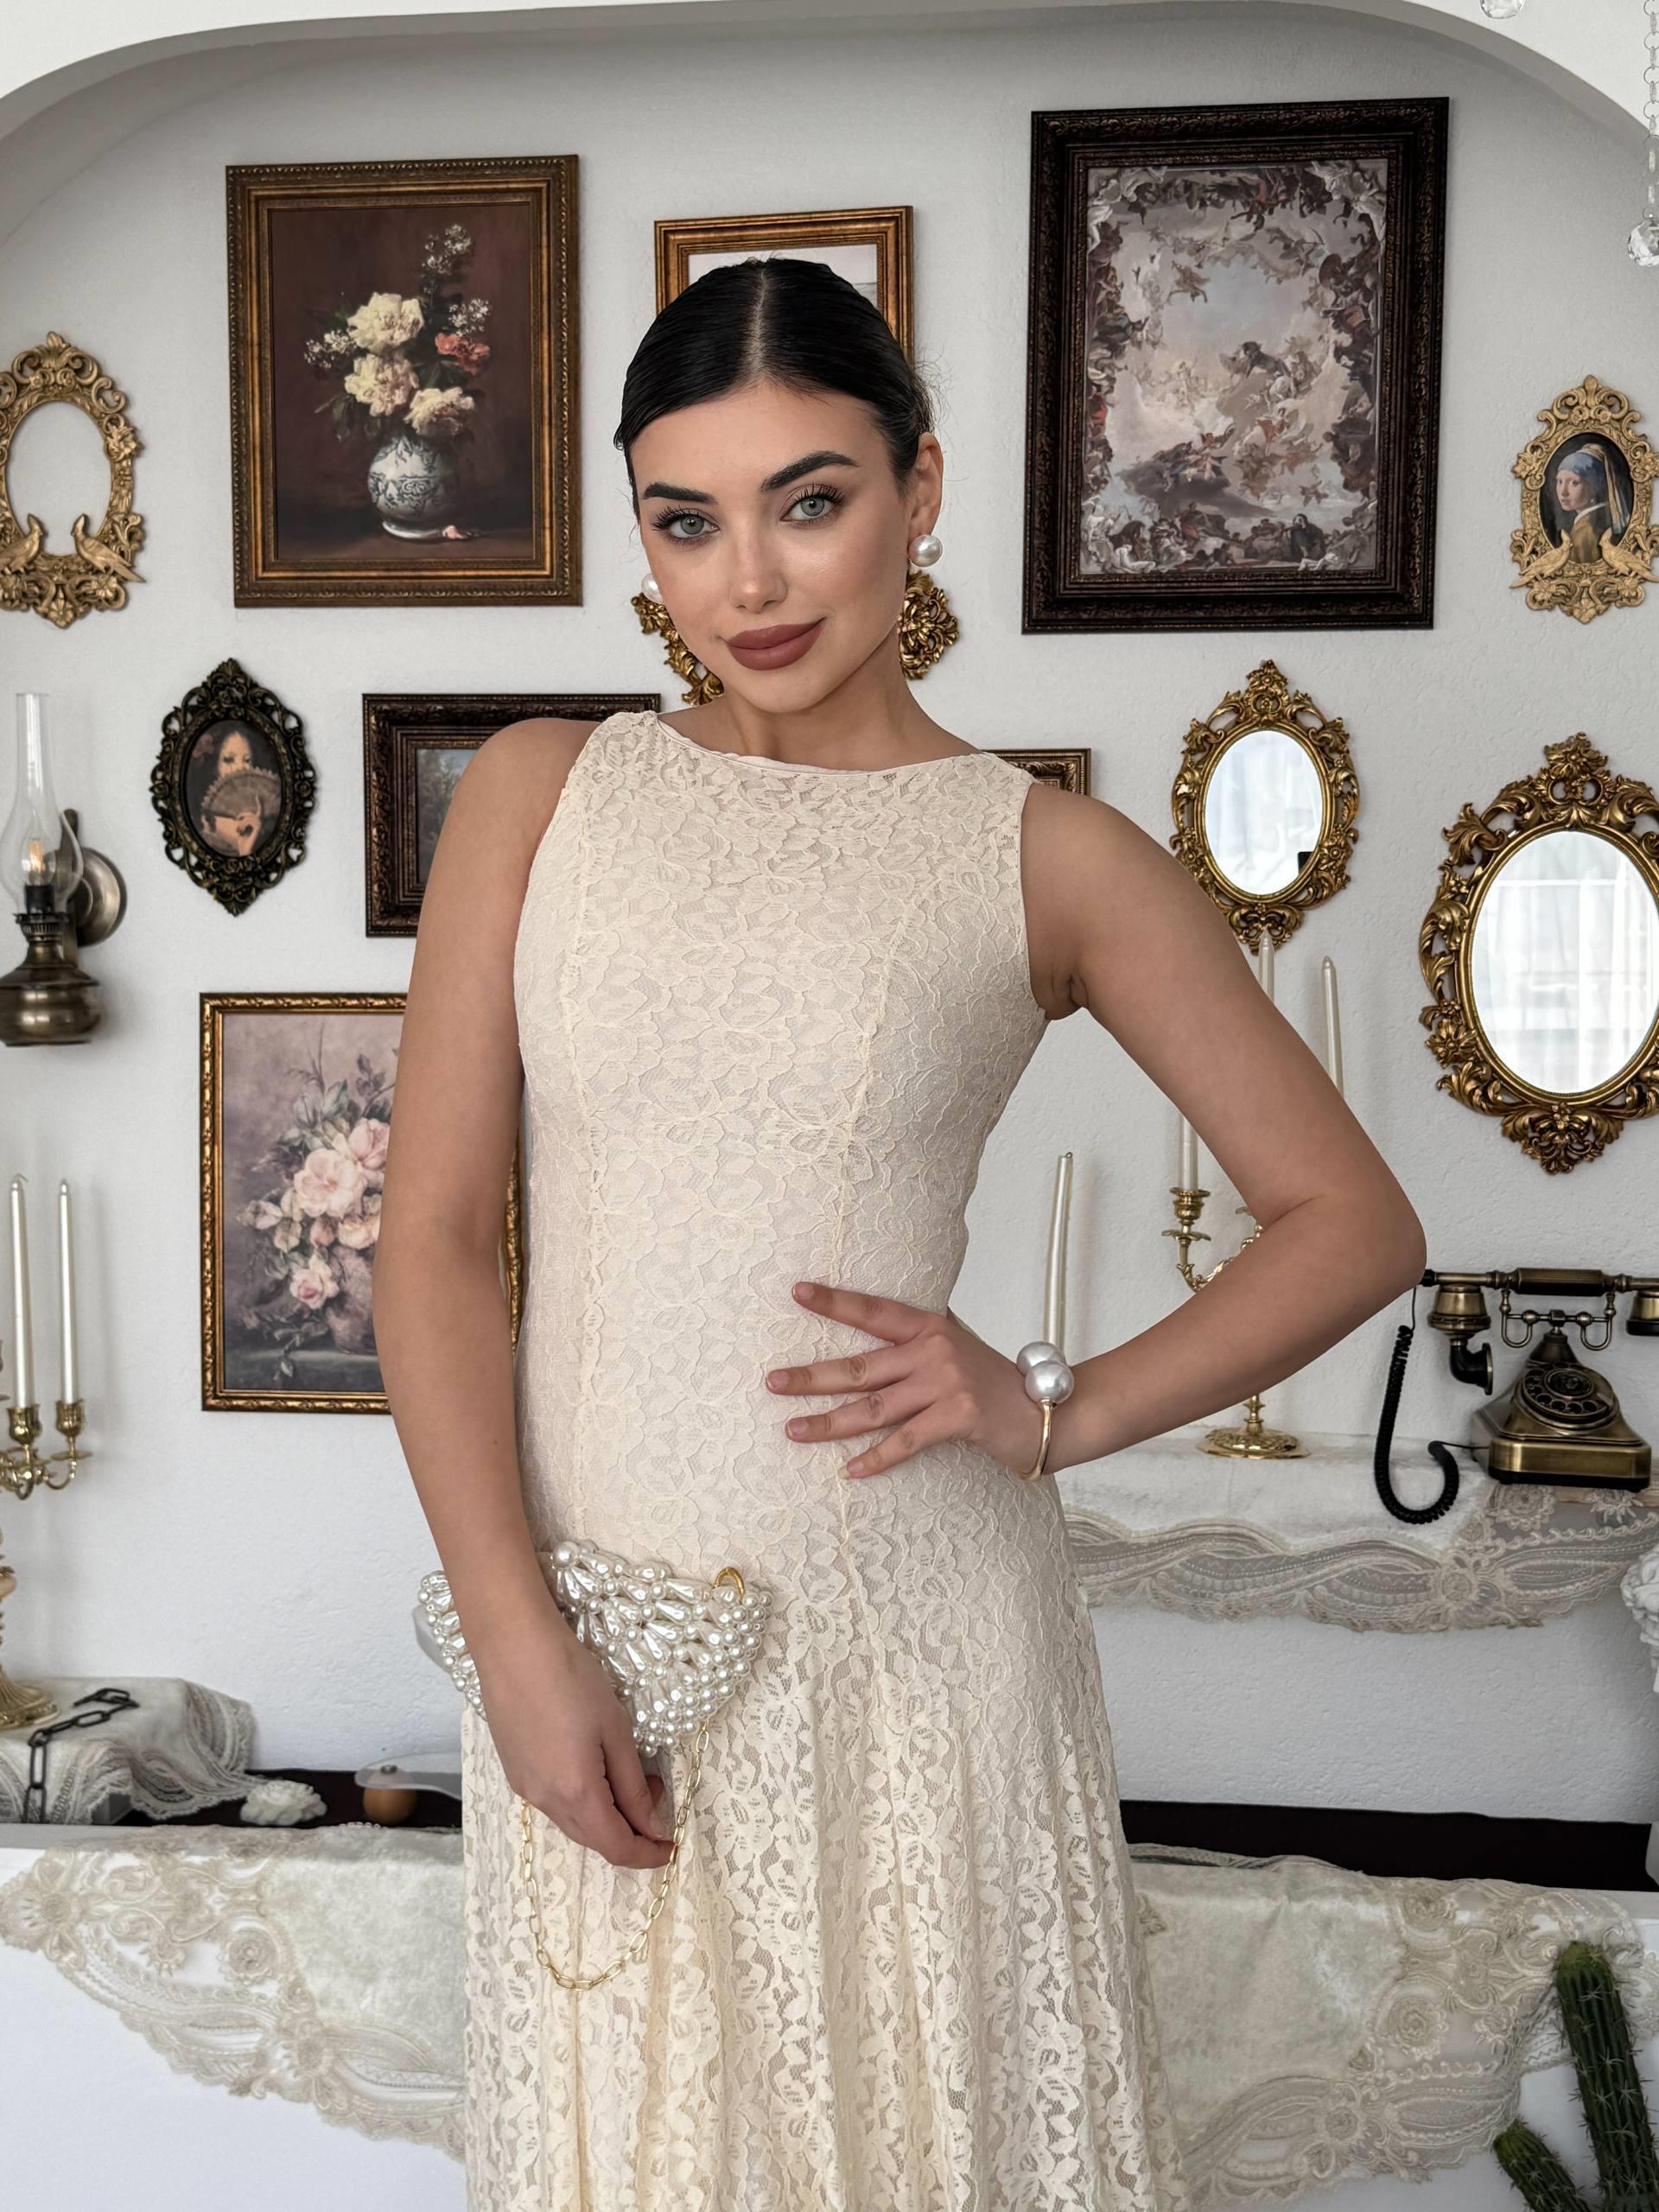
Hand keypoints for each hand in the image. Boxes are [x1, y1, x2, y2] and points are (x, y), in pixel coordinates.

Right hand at [471, 1587, 674, 1868]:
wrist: (513, 1648)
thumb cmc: (573, 1681)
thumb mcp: (616, 1730)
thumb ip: (633, 1785)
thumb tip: (651, 1824)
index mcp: (576, 1795)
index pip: (616, 1847)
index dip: (646, 1854)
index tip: (671, 1845)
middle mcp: (545, 1802)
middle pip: (593, 1839)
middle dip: (630, 1831)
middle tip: (655, 1791)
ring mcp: (525, 1789)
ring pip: (573, 1823)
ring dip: (606, 1815)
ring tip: (629, 1775)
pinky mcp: (514, 1772)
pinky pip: (554, 1804)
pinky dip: (582, 1801)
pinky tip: (594, 1769)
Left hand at [765, 1278, 1045, 1479]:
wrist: (1043, 1412)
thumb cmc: (995, 1380)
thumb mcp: (957, 1344)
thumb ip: (921, 1333)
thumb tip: (880, 1318)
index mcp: (930, 1327)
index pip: (873, 1311)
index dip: (834, 1302)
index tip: (797, 1293)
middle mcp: (934, 1350)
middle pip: (860, 1367)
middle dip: (811, 1376)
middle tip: (772, 1382)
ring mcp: (946, 1384)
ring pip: (872, 1409)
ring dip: (829, 1423)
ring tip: (793, 1430)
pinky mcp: (958, 1417)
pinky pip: (905, 1441)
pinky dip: (877, 1459)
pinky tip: (850, 1471)